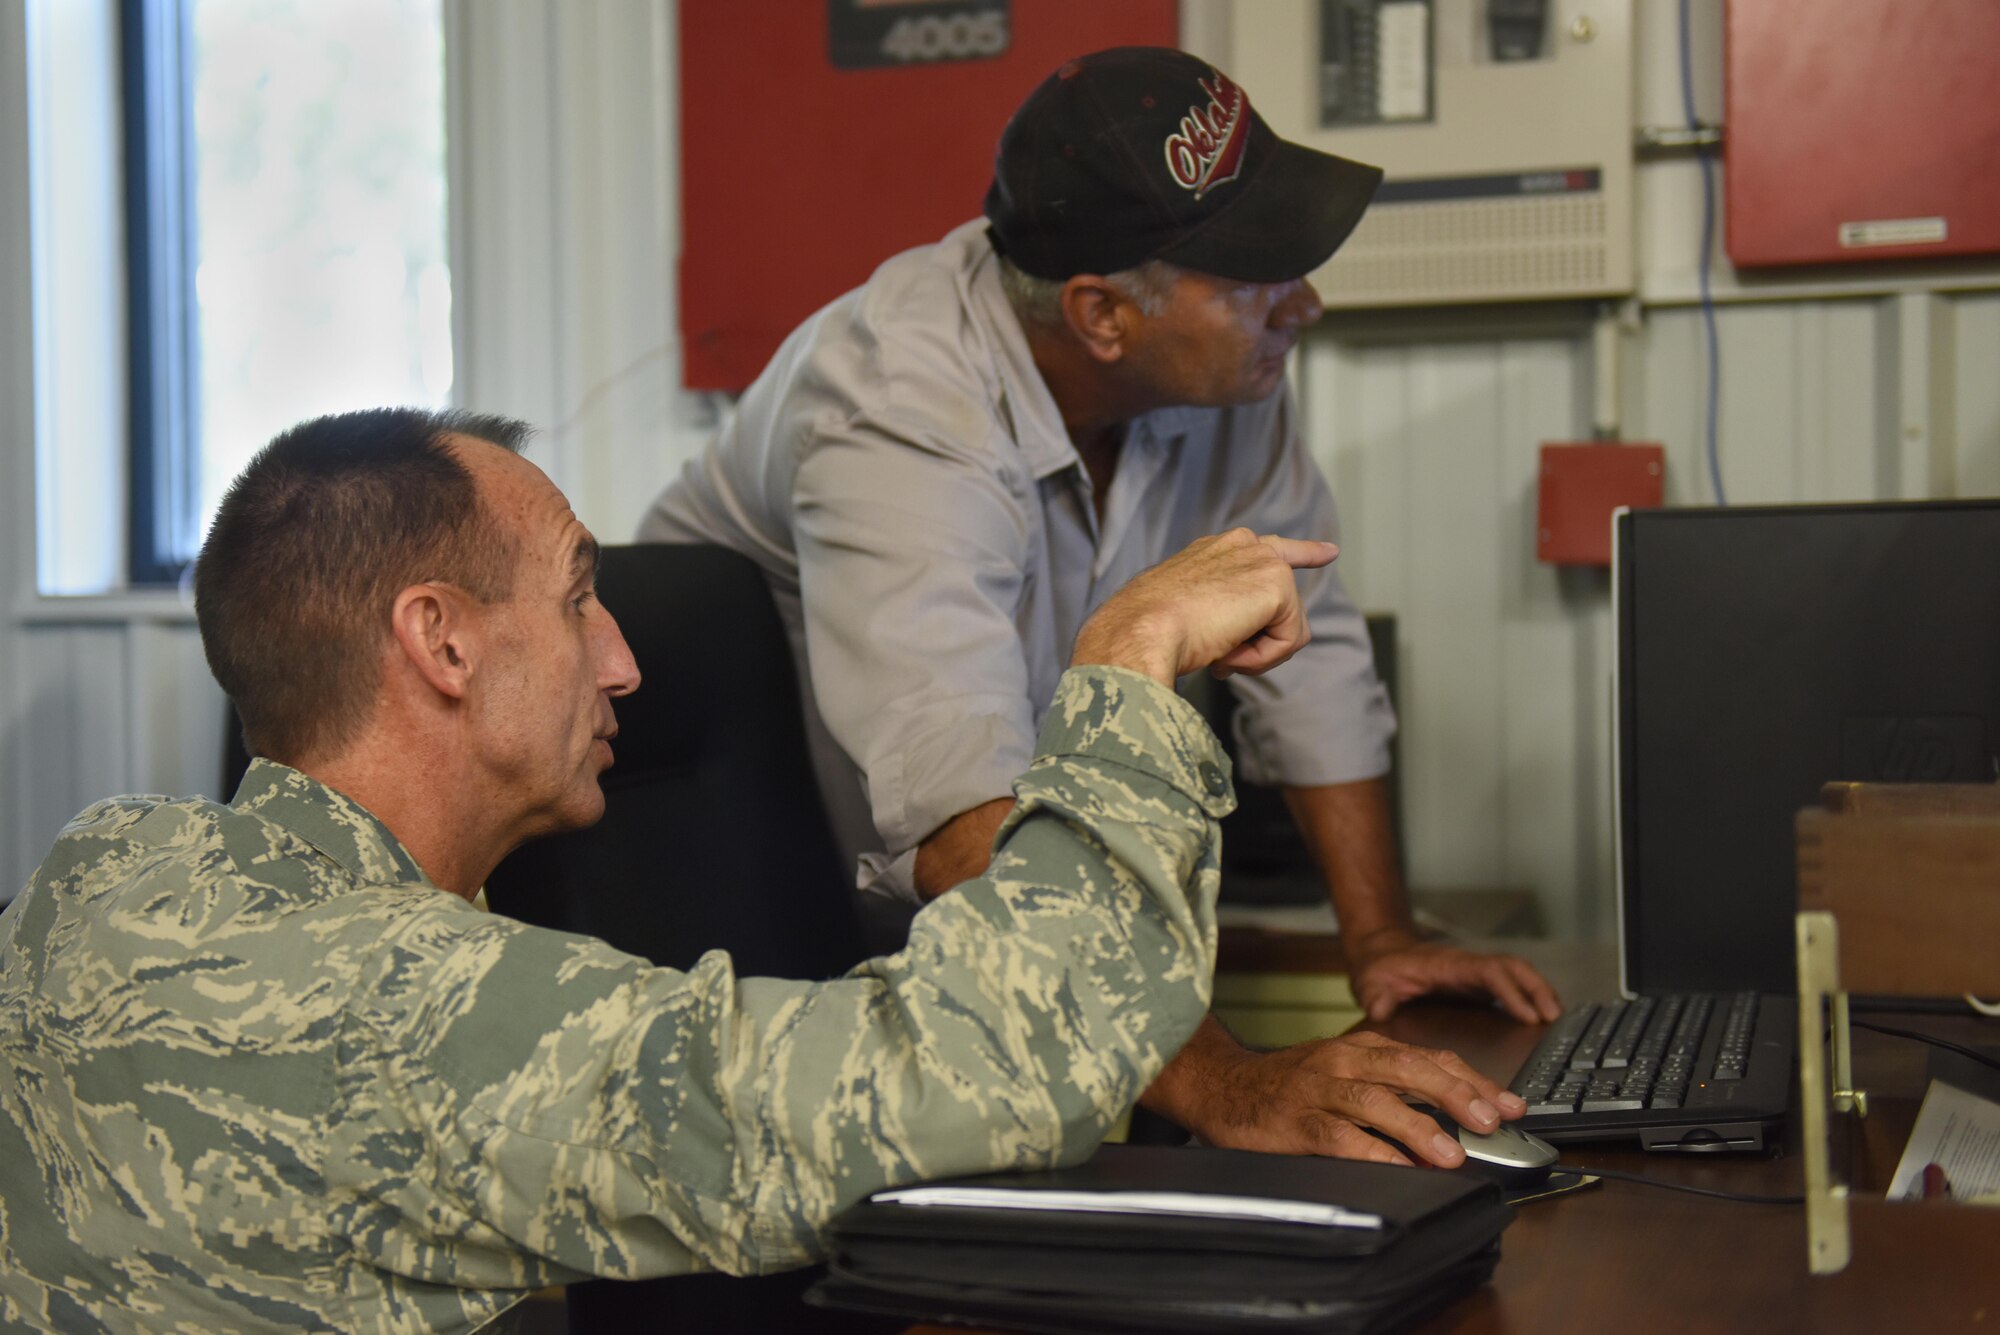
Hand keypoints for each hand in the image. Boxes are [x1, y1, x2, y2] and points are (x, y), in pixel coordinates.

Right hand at [1070, 529, 1337, 686]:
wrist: (1142, 630)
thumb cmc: (1150, 629)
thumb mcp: (1183, 611)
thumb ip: (1216, 612)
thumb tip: (1228, 645)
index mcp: (1217, 549)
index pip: (1270, 548)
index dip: (1304, 552)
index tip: (1329, 552)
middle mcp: (1244, 545)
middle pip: (1285, 603)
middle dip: (1262, 642)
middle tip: (1222, 654)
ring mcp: (1263, 560)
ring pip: (1285, 631)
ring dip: (1254, 654)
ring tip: (1215, 651)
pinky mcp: (1277, 584)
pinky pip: (1288, 642)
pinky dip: (1260, 659)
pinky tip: (1227, 651)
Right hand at [1147, 1024, 1527, 1168]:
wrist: (1220, 1085)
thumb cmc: (1288, 1086)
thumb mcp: (1342, 1071)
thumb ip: (1391, 1086)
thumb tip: (1456, 1115)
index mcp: (1360, 1047)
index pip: (1427, 1057)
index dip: (1473, 1080)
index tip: (1511, 1105)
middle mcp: (1343, 1061)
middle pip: (1408, 1068)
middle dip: (1456, 1094)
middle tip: (1492, 1120)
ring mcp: (1318, 1090)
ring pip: (1375, 1100)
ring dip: (1418, 1126)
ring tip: (1451, 1153)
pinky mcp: (1295, 1122)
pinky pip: (1338, 1137)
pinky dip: (1371, 1151)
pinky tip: (1396, 1166)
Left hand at [1347, 930, 1563, 1024]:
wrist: (1381, 955)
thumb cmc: (1380, 968)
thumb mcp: (1372, 982)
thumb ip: (1376, 996)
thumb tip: (1379, 1010)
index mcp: (1448, 965)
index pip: (1489, 972)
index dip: (1511, 992)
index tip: (1528, 1014)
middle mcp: (1467, 966)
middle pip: (1512, 968)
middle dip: (1537, 989)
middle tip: (1554, 1016)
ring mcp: (1474, 973)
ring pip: (1516, 973)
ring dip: (1538, 991)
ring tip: (1556, 1017)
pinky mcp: (1476, 983)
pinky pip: (1510, 984)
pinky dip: (1528, 995)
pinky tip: (1539, 1015)